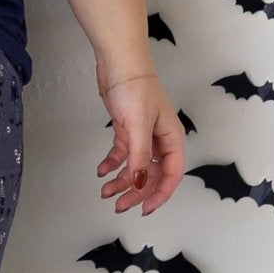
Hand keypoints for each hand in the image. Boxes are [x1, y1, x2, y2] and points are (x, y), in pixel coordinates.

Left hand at [95, 69, 184, 216]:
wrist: (118, 63)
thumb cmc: (135, 87)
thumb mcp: (138, 125)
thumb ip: (139, 157)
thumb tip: (140, 183)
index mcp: (171, 139)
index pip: (171, 175)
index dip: (159, 195)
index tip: (144, 209)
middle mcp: (159, 140)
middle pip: (152, 175)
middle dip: (136, 192)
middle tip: (119, 205)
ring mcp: (143, 136)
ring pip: (136, 167)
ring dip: (122, 181)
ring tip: (106, 191)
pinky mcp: (127, 130)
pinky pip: (122, 155)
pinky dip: (112, 164)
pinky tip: (102, 171)